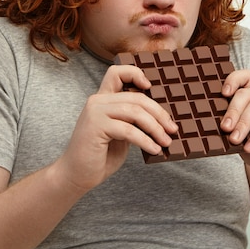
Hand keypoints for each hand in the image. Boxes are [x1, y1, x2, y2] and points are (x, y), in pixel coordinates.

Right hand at [56, 65, 177, 191]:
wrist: (77, 175)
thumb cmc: (100, 155)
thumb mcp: (121, 133)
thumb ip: (132, 120)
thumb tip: (162, 119)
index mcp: (102, 99)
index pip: (116, 72)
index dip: (135, 73)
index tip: (151, 86)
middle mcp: (97, 101)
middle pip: (136, 97)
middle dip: (159, 113)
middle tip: (172, 129)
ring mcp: (95, 112)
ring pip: (135, 113)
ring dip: (155, 129)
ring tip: (166, 142)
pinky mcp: (96, 127)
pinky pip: (129, 130)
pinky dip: (145, 141)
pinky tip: (154, 150)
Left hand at [220, 70, 249, 182]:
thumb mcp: (239, 140)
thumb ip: (230, 129)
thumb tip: (215, 124)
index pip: (245, 78)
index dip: (233, 80)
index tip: (223, 93)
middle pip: (246, 94)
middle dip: (232, 111)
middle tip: (224, 128)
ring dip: (243, 124)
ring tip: (234, 140)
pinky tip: (249, 147)